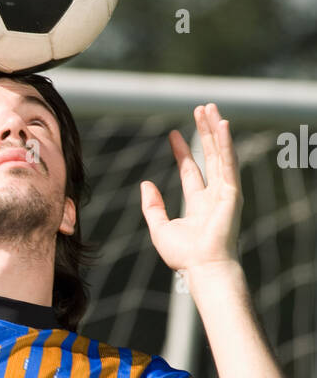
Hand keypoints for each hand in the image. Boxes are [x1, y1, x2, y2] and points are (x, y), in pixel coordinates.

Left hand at [140, 103, 242, 272]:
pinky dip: (225, 143)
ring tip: (209, 109)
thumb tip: (146, 184)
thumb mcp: (160, 227)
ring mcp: (225, 193)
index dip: (182, 151)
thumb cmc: (185, 256)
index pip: (191, 170)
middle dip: (204, 133)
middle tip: (199, 110)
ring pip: (220, 154)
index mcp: (199, 204)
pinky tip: (222, 125)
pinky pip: (228, 162)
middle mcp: (214, 195)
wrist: (202, 267)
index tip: (173, 133)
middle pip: (209, 156)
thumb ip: (152, 206)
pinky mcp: (232, 192)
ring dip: (215, 131)